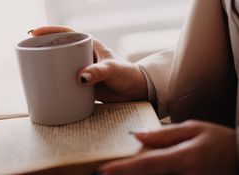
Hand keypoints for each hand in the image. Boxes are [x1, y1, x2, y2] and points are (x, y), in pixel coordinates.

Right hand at [30, 26, 147, 101]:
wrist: (134, 90)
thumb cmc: (127, 74)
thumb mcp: (113, 69)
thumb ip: (99, 72)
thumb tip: (80, 78)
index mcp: (89, 45)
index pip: (66, 33)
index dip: (49, 31)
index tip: (33, 33)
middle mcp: (83, 56)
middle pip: (59, 49)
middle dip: (43, 49)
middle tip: (28, 54)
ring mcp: (81, 69)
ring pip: (60, 66)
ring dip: (48, 68)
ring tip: (32, 72)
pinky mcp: (82, 84)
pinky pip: (65, 81)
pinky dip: (56, 83)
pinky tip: (46, 88)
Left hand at [98, 120, 237, 174]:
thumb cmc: (219, 141)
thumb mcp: (194, 129)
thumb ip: (164, 134)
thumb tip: (137, 136)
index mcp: (184, 159)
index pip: (147, 164)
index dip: (123, 169)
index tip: (102, 170)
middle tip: (103, 172)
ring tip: (118, 171)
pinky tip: (139, 171)